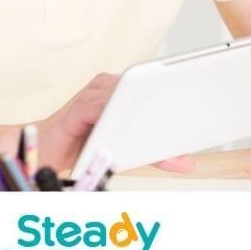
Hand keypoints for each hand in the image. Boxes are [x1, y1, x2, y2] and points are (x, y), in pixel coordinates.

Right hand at [38, 73, 194, 174]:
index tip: (203, 102)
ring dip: (147, 109)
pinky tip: (133, 125)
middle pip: (144, 90)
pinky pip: (104, 108)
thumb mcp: (127, 153)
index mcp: (121, 91)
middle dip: (168, 101)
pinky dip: (120, 116)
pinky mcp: (79, 108)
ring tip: (169, 120)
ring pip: (127, 96)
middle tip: (193, 110)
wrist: (47, 154)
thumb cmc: (85, 150)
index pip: (155, 88)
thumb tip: (188, 162)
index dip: (178, 94)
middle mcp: (108, 86)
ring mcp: (93, 93)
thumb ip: (156, 155)